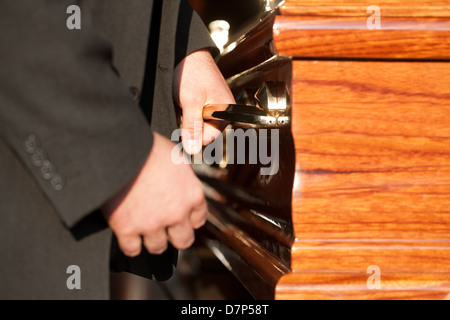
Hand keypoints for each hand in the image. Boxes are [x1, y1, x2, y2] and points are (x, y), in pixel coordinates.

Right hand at [101, 132, 206, 256]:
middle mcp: (176, 213)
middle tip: (166, 231)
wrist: (119, 148)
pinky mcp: (127, 228)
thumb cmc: (147, 146)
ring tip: (144, 230)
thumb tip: (179, 178)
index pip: (198, 219)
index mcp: (192, 194)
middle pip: (183, 240)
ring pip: (158, 247)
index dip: (189, 219)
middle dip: (175, 236)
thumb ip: (181, 174)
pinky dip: (130, 244)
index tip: (182, 218)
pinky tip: (128, 235)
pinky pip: (132, 249)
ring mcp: (152, 223)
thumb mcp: (175, 155)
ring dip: (152, 241)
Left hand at [173, 48, 234, 154]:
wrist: (184, 52)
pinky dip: (184, 112)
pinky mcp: (203, 104)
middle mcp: (222, 112)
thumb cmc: (191, 72)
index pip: (209, 138)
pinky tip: (181, 101)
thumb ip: (192, 127)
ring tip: (182, 102)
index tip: (183, 123)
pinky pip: (193, 117)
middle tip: (182, 109)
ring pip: (196, 125)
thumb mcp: (190, 101)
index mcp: (226, 111)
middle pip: (202, 133)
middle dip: (189, 126)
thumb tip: (192, 150)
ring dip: (185, 119)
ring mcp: (212, 107)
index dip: (193, 134)